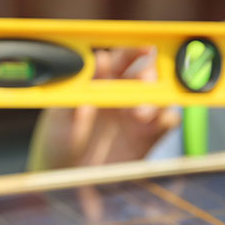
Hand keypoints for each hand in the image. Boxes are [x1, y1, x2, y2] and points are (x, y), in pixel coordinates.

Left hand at [28, 48, 180, 170]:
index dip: (134, 49)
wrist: (65, 176)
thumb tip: (97, 63)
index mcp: (100, 81)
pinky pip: (167, 121)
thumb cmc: (56, 141)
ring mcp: (136, 115)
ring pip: (160, 96)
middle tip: (145, 85)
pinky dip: (167, 118)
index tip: (143, 48)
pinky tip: (155, 125)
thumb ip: (78, 92)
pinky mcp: (147, 136)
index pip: (121, 57)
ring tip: (140, 115)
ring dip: (156, 100)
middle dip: (149, 76)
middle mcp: (122, 94)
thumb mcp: (58, 117)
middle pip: (146, 74)